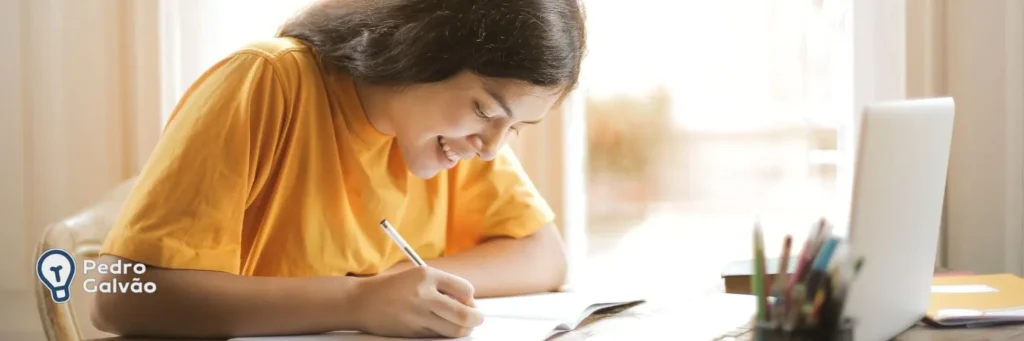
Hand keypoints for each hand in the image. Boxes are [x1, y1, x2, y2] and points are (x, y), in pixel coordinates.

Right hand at [352, 266, 483, 337]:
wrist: (361, 301)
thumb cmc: (392, 288)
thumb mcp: (417, 276)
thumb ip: (443, 286)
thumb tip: (469, 303)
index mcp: (427, 275)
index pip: (465, 289)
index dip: (471, 298)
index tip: (469, 302)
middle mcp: (424, 295)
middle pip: (464, 314)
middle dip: (476, 318)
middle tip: (477, 318)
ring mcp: (418, 315)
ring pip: (454, 329)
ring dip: (463, 329)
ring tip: (462, 325)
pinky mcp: (413, 331)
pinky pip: (438, 335)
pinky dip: (445, 333)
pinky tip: (440, 326)